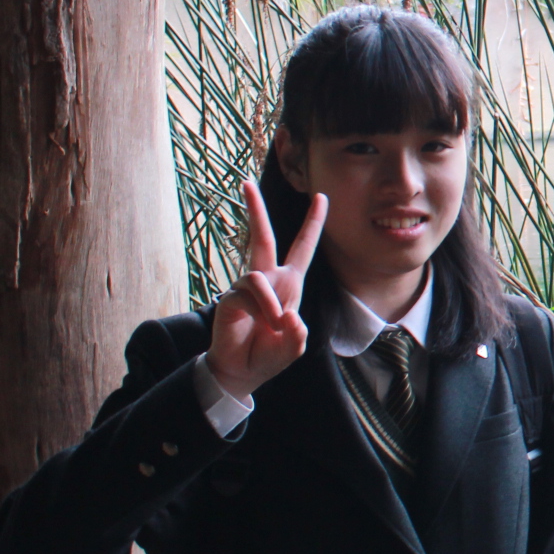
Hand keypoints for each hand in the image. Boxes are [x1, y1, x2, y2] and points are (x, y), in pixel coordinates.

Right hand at [207, 182, 325, 399]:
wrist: (240, 370)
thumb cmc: (267, 354)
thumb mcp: (294, 345)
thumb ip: (298, 332)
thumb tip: (286, 314)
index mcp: (289, 284)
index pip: (302, 248)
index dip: (313, 224)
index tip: (321, 197)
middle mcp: (267, 279)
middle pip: (262, 237)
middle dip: (255, 210)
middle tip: (246, 183)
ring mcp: (247, 286)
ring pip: (262, 275)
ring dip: (272, 305)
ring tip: (273, 328)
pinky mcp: (231, 295)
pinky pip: (251, 291)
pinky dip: (263, 307)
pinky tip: (262, 323)